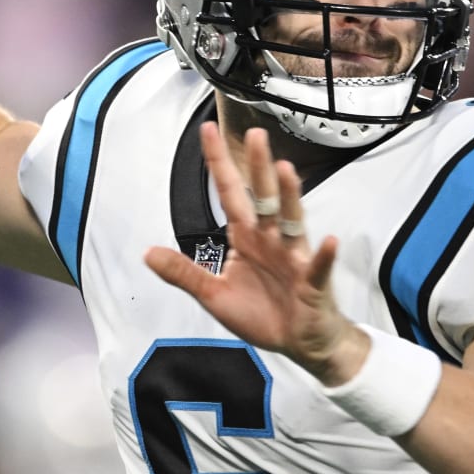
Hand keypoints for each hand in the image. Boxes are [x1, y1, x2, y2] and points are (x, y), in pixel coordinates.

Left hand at [145, 123, 368, 382]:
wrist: (300, 343)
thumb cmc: (262, 314)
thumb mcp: (213, 295)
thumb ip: (183, 273)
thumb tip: (147, 253)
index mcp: (246, 237)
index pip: (229, 193)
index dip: (219, 163)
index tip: (208, 130)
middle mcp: (270, 239)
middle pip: (263, 197)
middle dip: (258, 167)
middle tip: (255, 134)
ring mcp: (294, 257)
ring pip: (290, 222)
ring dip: (289, 198)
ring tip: (285, 171)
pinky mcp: (312, 282)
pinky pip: (318, 266)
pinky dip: (323, 255)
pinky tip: (327, 240)